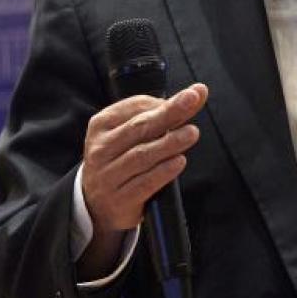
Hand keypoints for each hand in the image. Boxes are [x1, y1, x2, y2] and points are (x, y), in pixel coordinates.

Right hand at [81, 83, 208, 235]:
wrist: (98, 205)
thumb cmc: (122, 159)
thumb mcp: (132, 134)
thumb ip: (164, 113)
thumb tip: (198, 92)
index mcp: (102, 125)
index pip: (134, 107)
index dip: (163, 102)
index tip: (190, 97)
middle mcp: (101, 149)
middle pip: (139, 127)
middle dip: (169, 113)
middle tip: (192, 100)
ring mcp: (107, 176)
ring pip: (141, 155)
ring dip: (169, 143)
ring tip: (192, 133)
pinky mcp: (119, 201)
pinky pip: (144, 183)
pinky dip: (163, 171)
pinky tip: (179, 162)